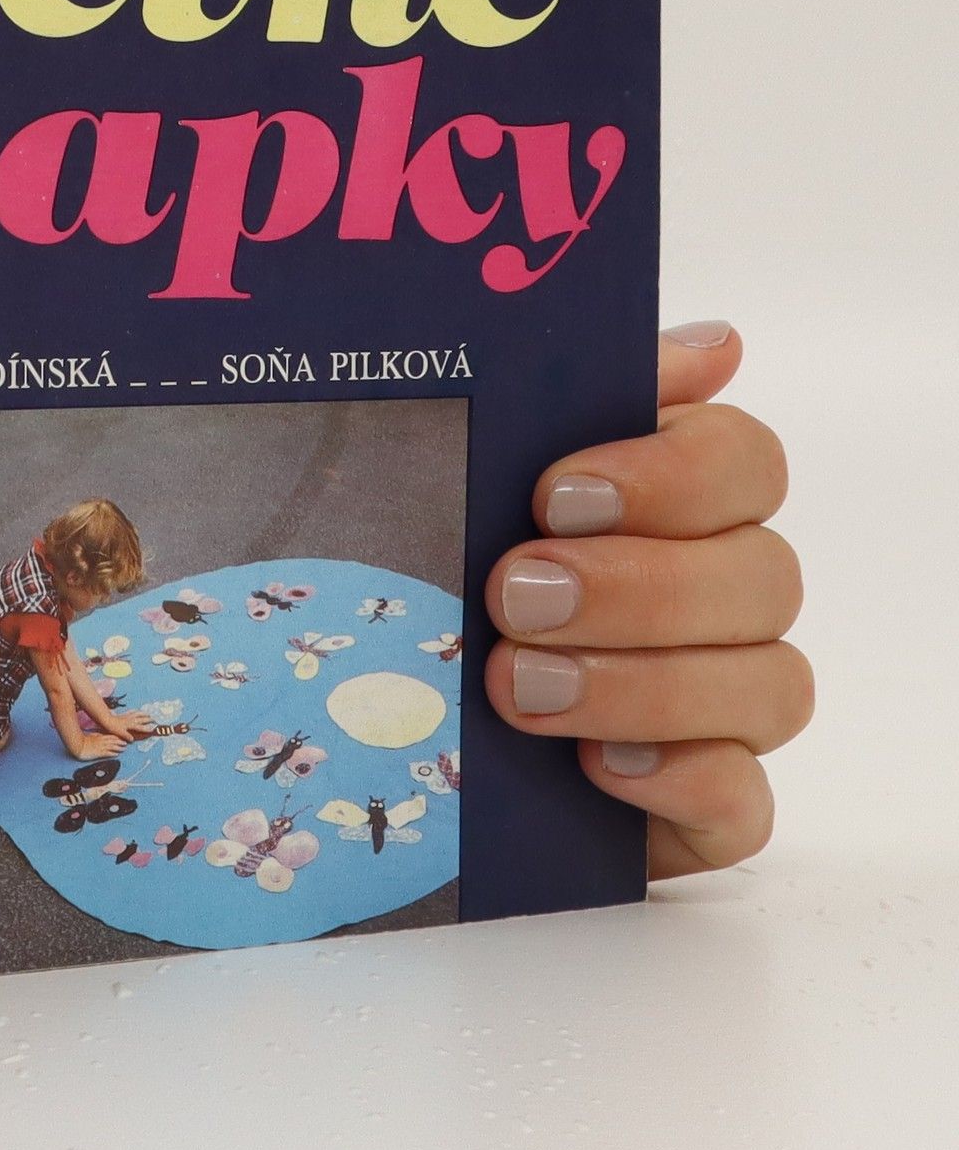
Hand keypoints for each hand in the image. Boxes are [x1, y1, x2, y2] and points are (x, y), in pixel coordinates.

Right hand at [74, 732, 127, 759]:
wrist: (77, 746)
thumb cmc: (82, 740)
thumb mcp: (90, 735)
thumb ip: (96, 735)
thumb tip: (99, 734)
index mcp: (99, 736)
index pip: (110, 736)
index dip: (117, 737)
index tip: (122, 738)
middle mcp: (101, 741)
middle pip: (113, 741)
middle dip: (120, 742)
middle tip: (126, 743)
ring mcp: (101, 747)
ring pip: (112, 747)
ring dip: (119, 748)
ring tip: (124, 749)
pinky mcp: (99, 753)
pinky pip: (108, 753)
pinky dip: (113, 754)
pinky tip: (117, 755)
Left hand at [104, 710, 155, 740]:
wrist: (107, 719)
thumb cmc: (113, 727)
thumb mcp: (120, 733)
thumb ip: (127, 736)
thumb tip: (132, 740)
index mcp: (131, 725)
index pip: (141, 727)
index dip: (148, 729)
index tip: (154, 730)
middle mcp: (131, 720)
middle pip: (142, 719)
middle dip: (149, 720)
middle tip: (155, 720)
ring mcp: (128, 716)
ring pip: (138, 714)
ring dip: (144, 714)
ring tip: (149, 714)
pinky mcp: (125, 714)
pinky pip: (132, 712)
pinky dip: (137, 711)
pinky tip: (138, 711)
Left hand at [484, 322, 810, 877]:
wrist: (380, 705)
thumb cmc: (438, 559)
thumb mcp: (472, 463)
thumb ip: (573, 393)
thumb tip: (714, 344)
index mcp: (679, 495)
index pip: (746, 460)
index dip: (670, 475)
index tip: (555, 495)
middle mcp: (723, 593)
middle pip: (764, 575)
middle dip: (636, 587)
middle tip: (512, 595)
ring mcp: (725, 706)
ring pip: (768, 687)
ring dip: (642, 686)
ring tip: (519, 686)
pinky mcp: (705, 804)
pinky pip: (749, 805)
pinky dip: (685, 782)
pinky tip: (599, 768)